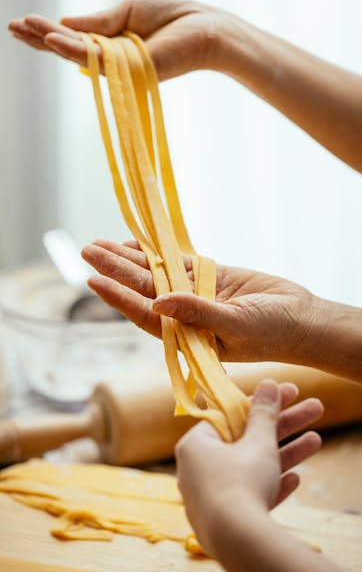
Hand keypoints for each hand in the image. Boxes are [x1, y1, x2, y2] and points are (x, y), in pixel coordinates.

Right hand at [8, 0, 225, 80]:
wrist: (205, 28)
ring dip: (49, 41)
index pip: (73, 36)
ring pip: (76, 54)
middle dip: (40, 38)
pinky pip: (95, 58)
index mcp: (110, 42)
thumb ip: (97, 21)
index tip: (24, 21)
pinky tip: (52, 39)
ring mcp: (118, 67)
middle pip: (68, 49)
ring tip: (22, 28)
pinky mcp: (128, 71)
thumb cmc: (173, 18)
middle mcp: (110, 58)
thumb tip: (65, 21)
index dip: (49, 30)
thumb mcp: (128, 11)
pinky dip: (72, 48)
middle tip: (12, 27)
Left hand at [81, 239, 318, 364]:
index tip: (94, 279)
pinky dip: (157, 253)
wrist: (301, 318)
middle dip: (116, 270)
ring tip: (100, 244)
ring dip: (129, 259)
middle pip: (144, 289)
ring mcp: (196, 294)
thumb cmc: (273, 332)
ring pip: (156, 273)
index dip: (119, 298)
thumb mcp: (236, 325)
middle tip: (88, 251)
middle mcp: (185, 315)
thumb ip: (198, 314)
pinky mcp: (209, 277)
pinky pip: (177, 263)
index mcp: (187, 335)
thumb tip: (159, 302)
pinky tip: (135, 244)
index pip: (145, 315)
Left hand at [176, 379, 321, 557]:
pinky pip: (248, 496)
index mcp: (195, 445)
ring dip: (284, 453)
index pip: (228, 415)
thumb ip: (263, 413)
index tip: (283, 393)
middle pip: (244, 440)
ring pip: (250, 468)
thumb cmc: (241, 483)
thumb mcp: (258, 442)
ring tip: (316, 441)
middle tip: (311, 410)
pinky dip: (270, 486)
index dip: (259, 403)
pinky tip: (294, 480)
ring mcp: (208, 498)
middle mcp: (196, 469)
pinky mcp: (222, 521)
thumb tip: (269, 384)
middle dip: (282, 426)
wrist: (239, 542)